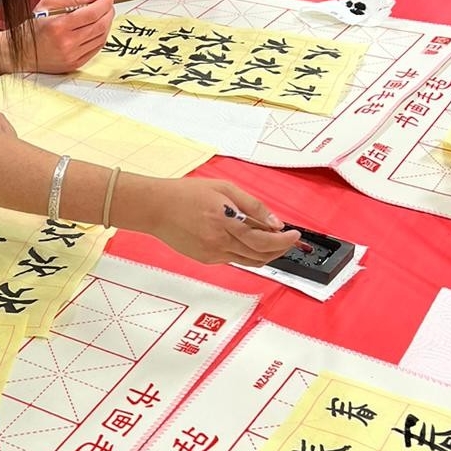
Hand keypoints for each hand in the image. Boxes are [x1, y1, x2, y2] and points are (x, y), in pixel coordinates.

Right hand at [23, 0, 115, 72]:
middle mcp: (67, 43)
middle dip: (109, 11)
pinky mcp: (75, 64)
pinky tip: (99, 28)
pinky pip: (96, 49)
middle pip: (100, 25)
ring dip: (107, 23)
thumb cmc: (33, 27)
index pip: (92, 13)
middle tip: (108, 3)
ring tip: (104, 14)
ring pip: (101, 37)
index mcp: (59, 26)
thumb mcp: (47, 4)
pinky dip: (102, 36)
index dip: (105, 2)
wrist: (21, 53)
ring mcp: (72, 56)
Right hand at [151, 179, 300, 265]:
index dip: (283, 240)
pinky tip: (246, 241)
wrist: (156, 208)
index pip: (264, 239)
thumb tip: (275, 222)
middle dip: (280, 249)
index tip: (294, 235)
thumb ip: (252, 206)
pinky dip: (247, 253)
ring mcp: (212, 254)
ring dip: (266, 254)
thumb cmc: (185, 194)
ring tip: (272, 242)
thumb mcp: (224, 188)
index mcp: (226, 221)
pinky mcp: (206, 259)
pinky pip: (234, 259)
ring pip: (250, 262)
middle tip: (288, 240)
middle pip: (260, 255)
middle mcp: (220, 242)